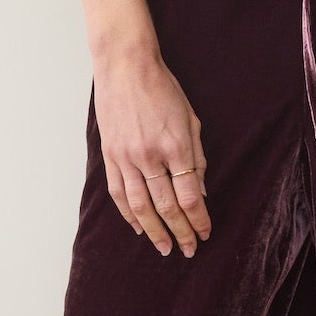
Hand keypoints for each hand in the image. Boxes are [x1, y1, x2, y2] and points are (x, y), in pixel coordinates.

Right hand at [91, 40, 211, 257]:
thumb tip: (200, 191)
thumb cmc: (163, 88)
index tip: (205, 234)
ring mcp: (126, 157)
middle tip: (188, 250)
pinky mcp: (110, 155)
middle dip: (180, 232)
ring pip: (140, 206)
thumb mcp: (190, 119)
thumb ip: (196, 157)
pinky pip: (118, 193)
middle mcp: (150, 156)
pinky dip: (128, 214)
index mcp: (175, 146)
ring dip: (155, 231)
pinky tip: (139, 227)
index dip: (199, 220)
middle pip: (167, 206)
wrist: (125, 66)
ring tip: (164, 248)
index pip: (190, 196)